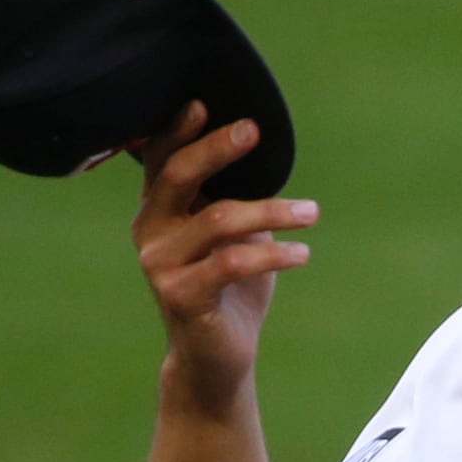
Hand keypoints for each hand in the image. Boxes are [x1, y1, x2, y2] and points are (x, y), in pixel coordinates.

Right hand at [131, 101, 318, 413]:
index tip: (204, 103)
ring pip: (218, 219)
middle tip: (254, 131)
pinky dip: (274, 254)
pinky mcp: (181, 296)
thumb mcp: (234, 234)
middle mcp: (149, 231)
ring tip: (311, 213)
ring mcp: (160, 264)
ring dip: (272, 211)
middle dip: (218, 149)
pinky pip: (232, 262)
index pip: (160, 158)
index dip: (176, 129)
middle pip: (178, 176)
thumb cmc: (230, 288)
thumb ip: (234, 195)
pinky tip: (302, 253)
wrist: (217, 358)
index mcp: (158, 209)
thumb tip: (260, 145)